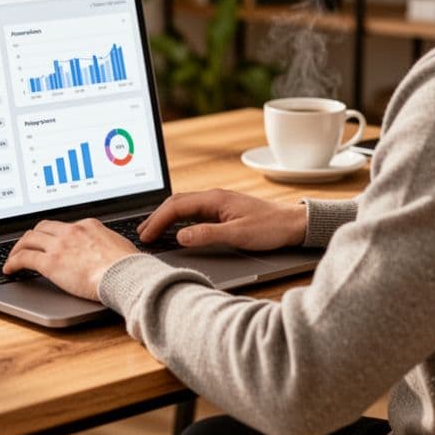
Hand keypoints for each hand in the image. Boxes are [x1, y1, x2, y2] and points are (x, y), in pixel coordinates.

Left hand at [2, 219, 138, 300]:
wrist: (125, 274)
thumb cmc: (128, 266)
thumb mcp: (119, 245)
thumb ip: (107, 245)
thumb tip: (108, 252)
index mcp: (88, 225)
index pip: (63, 226)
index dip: (52, 234)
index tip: (49, 242)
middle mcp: (71, 231)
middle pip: (42, 228)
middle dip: (32, 237)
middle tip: (26, 246)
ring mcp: (59, 245)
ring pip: (29, 239)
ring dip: (18, 248)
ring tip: (13, 258)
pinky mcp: (51, 262)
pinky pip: (24, 258)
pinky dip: (13, 262)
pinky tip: (10, 269)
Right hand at [138, 189, 306, 251]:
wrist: (294, 223)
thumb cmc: (270, 228)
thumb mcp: (238, 235)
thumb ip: (208, 235)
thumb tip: (180, 237)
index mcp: (215, 199)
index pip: (176, 206)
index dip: (157, 221)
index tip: (146, 236)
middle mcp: (214, 197)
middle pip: (176, 203)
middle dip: (156, 217)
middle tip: (141, 234)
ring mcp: (218, 203)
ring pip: (183, 207)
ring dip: (165, 218)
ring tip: (152, 231)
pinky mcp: (223, 210)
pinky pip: (193, 212)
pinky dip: (178, 220)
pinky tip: (175, 230)